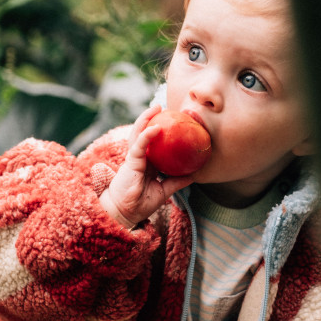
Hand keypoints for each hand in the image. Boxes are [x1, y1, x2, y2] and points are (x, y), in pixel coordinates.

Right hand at [99, 106, 195, 228]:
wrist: (126, 213)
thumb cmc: (141, 203)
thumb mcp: (164, 191)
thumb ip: (176, 182)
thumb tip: (194, 175)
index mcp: (146, 162)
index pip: (151, 142)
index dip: (158, 130)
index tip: (170, 119)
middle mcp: (139, 157)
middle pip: (142, 132)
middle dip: (150, 118)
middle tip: (162, 107)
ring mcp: (134, 158)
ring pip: (137, 134)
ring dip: (145, 119)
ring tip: (155, 108)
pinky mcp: (130, 162)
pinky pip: (138, 146)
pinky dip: (146, 136)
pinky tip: (155, 128)